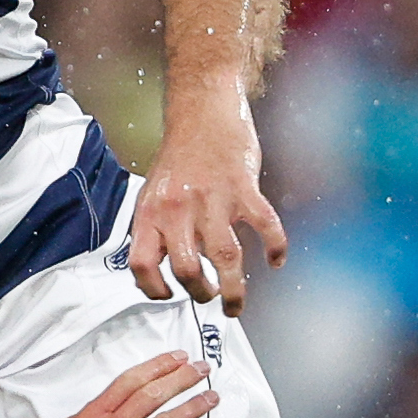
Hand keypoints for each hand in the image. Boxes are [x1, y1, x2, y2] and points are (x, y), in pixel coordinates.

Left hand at [125, 96, 287, 314]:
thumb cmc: (180, 156)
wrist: (202, 114)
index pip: (141, 263)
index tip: (167, 296)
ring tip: (235, 303)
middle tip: (209, 297)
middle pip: (186, 268)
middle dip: (199, 294)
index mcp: (151, 211)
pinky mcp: (244, 189)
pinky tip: (276, 261)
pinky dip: (275, 248)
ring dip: (234, 289)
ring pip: (225, 258)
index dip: (152, 288)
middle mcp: (178, 208)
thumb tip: (161, 269)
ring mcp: (212, 199)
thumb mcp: (153, 192)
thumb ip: (157, 228)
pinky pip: (265, 227)